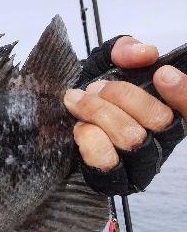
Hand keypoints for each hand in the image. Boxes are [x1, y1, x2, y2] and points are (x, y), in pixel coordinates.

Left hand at [64, 37, 185, 194]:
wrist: (57, 123)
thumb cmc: (91, 93)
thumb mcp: (107, 63)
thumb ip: (126, 50)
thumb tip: (146, 53)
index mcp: (171, 113)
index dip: (184, 93)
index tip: (162, 74)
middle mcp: (162, 141)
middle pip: (158, 119)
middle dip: (119, 94)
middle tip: (93, 87)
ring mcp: (140, 165)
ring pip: (131, 138)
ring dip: (98, 112)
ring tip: (77, 102)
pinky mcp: (114, 181)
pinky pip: (107, 161)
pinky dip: (89, 138)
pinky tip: (79, 127)